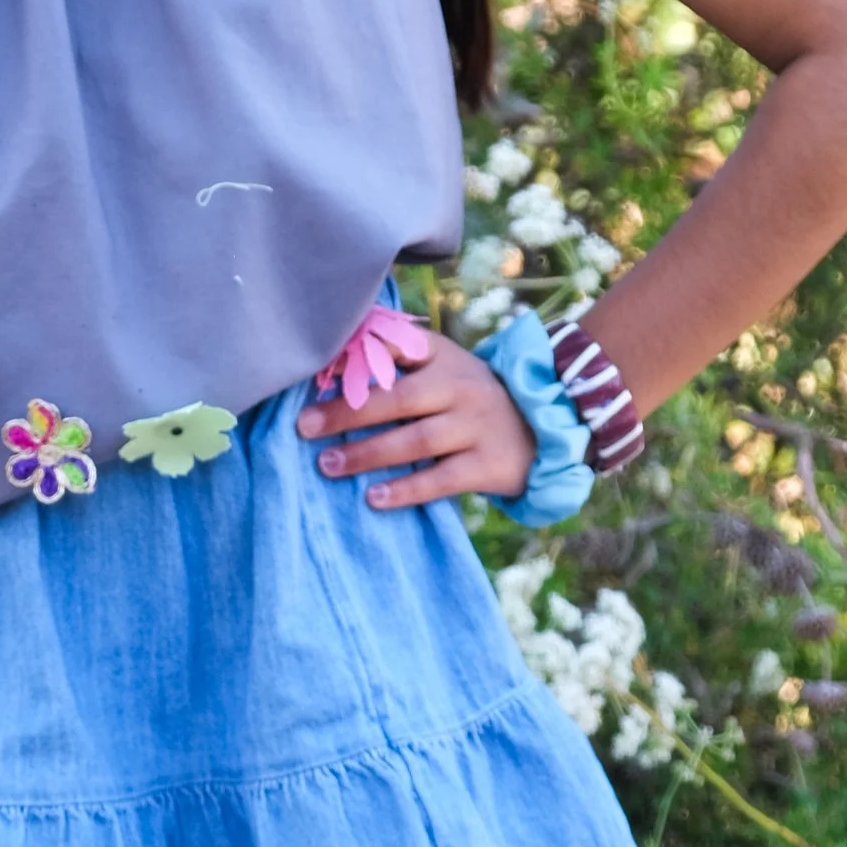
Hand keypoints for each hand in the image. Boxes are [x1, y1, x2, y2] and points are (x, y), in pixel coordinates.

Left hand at [298, 330, 533, 507]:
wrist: (541, 429)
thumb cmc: (466, 397)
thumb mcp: (441, 367)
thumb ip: (395, 361)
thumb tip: (331, 362)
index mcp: (442, 358)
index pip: (397, 348)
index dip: (357, 356)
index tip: (317, 372)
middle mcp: (460, 387)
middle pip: (398, 399)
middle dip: (348, 413)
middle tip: (305, 427)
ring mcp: (476, 426)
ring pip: (416, 441)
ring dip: (367, 453)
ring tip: (327, 464)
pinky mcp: (487, 465)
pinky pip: (441, 479)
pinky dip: (405, 490)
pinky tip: (373, 498)